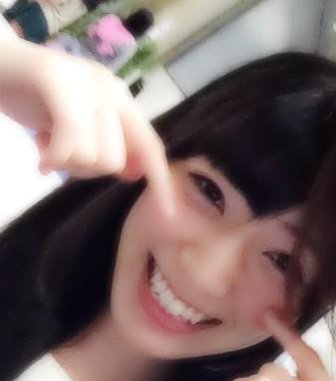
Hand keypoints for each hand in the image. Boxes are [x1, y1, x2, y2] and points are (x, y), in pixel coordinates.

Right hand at [0, 33, 173, 211]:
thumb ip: (107, 145)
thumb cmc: (34, 99)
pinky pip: (71, 142)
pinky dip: (54, 159)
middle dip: (84, 169)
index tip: (167, 211)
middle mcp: (110, 89)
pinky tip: (41, 159)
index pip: (150, 145)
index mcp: (121, 100)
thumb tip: (134, 174)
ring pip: (94, 156)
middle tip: (59, 154)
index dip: (159, 180)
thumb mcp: (78, 127)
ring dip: (65, 163)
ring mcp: (86, 83)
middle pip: (116, 160)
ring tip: (47, 144)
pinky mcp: (57, 81)